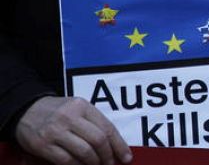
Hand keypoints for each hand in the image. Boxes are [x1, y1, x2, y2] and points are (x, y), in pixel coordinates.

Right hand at [15, 96, 130, 164]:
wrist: (26, 110)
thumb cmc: (58, 111)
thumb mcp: (77, 109)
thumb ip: (94, 123)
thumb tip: (113, 146)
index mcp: (82, 106)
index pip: (107, 128)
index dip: (119, 145)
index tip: (126, 157)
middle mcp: (70, 117)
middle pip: (98, 140)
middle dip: (107, 156)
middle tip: (110, 163)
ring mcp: (55, 131)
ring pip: (84, 152)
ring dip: (94, 163)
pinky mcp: (43, 145)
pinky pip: (66, 160)